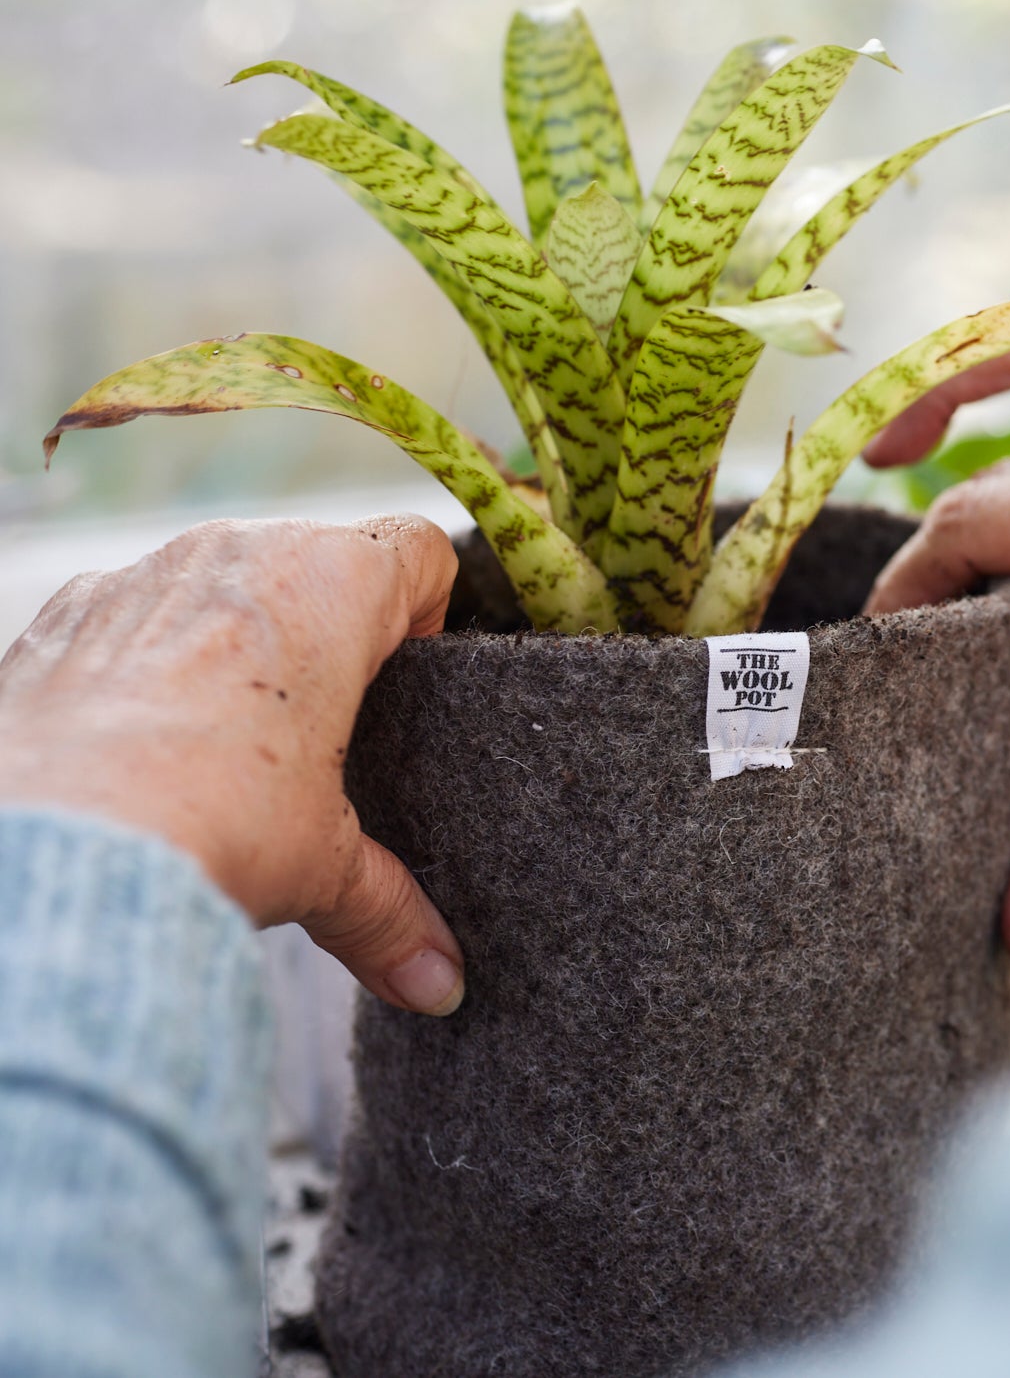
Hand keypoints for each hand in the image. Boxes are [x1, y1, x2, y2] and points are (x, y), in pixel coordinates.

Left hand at [0, 515, 467, 1014]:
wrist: (44, 853)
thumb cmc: (205, 828)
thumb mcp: (322, 871)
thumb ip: (392, 913)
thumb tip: (440, 983)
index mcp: (331, 583)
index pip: (420, 551)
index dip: (429, 613)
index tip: (408, 684)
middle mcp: (237, 552)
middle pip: (318, 561)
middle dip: (326, 636)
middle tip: (325, 733)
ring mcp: (140, 574)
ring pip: (219, 582)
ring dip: (234, 644)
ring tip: (226, 748)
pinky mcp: (62, 614)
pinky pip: (128, 615)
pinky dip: (144, 664)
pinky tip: (140, 747)